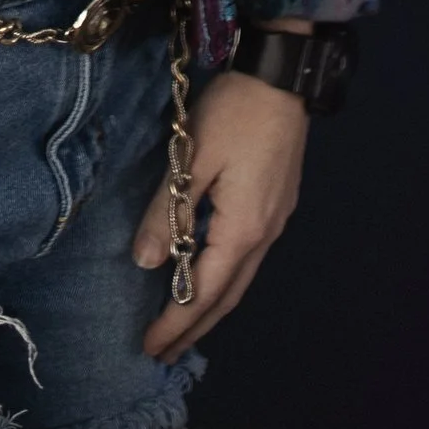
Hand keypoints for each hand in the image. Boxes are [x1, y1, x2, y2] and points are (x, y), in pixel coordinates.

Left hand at [133, 57, 308, 361]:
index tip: (150, 348)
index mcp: (243, 229)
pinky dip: (223, 281)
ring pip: (240, 280)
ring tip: (181, 326)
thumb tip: (146, 262)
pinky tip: (208, 278)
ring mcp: (276, 221)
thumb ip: (168, 211)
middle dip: (193, 327)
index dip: (176, 322)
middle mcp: (265, 235)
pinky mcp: (277, 204)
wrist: (282, 75)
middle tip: (163, 354)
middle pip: (226, 296)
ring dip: (210, 307)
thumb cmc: (234, 113)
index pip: (203, 292)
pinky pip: (246, 259)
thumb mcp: (192, 158)